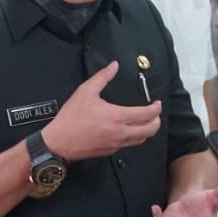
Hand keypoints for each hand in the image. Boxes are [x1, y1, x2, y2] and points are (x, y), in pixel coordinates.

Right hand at [41, 61, 160, 161]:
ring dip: (147, 130)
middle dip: (157, 121)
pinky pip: (128, 144)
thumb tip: (114, 66)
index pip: (146, 114)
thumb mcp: (85, 91)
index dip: (156, 109)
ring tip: (146, 122)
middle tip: (155, 114)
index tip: (157, 103)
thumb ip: (103, 77)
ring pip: (141, 140)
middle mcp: (120, 132)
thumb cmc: (72, 117)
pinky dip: (134, 136)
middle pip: (150, 130)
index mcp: (117, 117)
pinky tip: (128, 129)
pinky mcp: (110, 151)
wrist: (60, 142)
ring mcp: (116, 144)